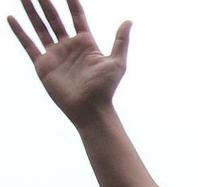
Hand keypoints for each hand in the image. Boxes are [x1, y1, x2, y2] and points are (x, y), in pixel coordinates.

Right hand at [8, 0, 130, 127]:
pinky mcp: (43, 65)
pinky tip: (11, 18)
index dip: (71, 3)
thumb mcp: (117, 63)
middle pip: (54, 18)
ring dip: (31, 11)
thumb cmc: (105, 88)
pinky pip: (28, 44)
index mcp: (86, 43)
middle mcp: (68, 46)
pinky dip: (19, 31)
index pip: (76, 16)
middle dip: (46, 2)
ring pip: (40, 27)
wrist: (90, 109)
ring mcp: (55, 54)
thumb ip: (121, 41)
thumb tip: (129, 21)